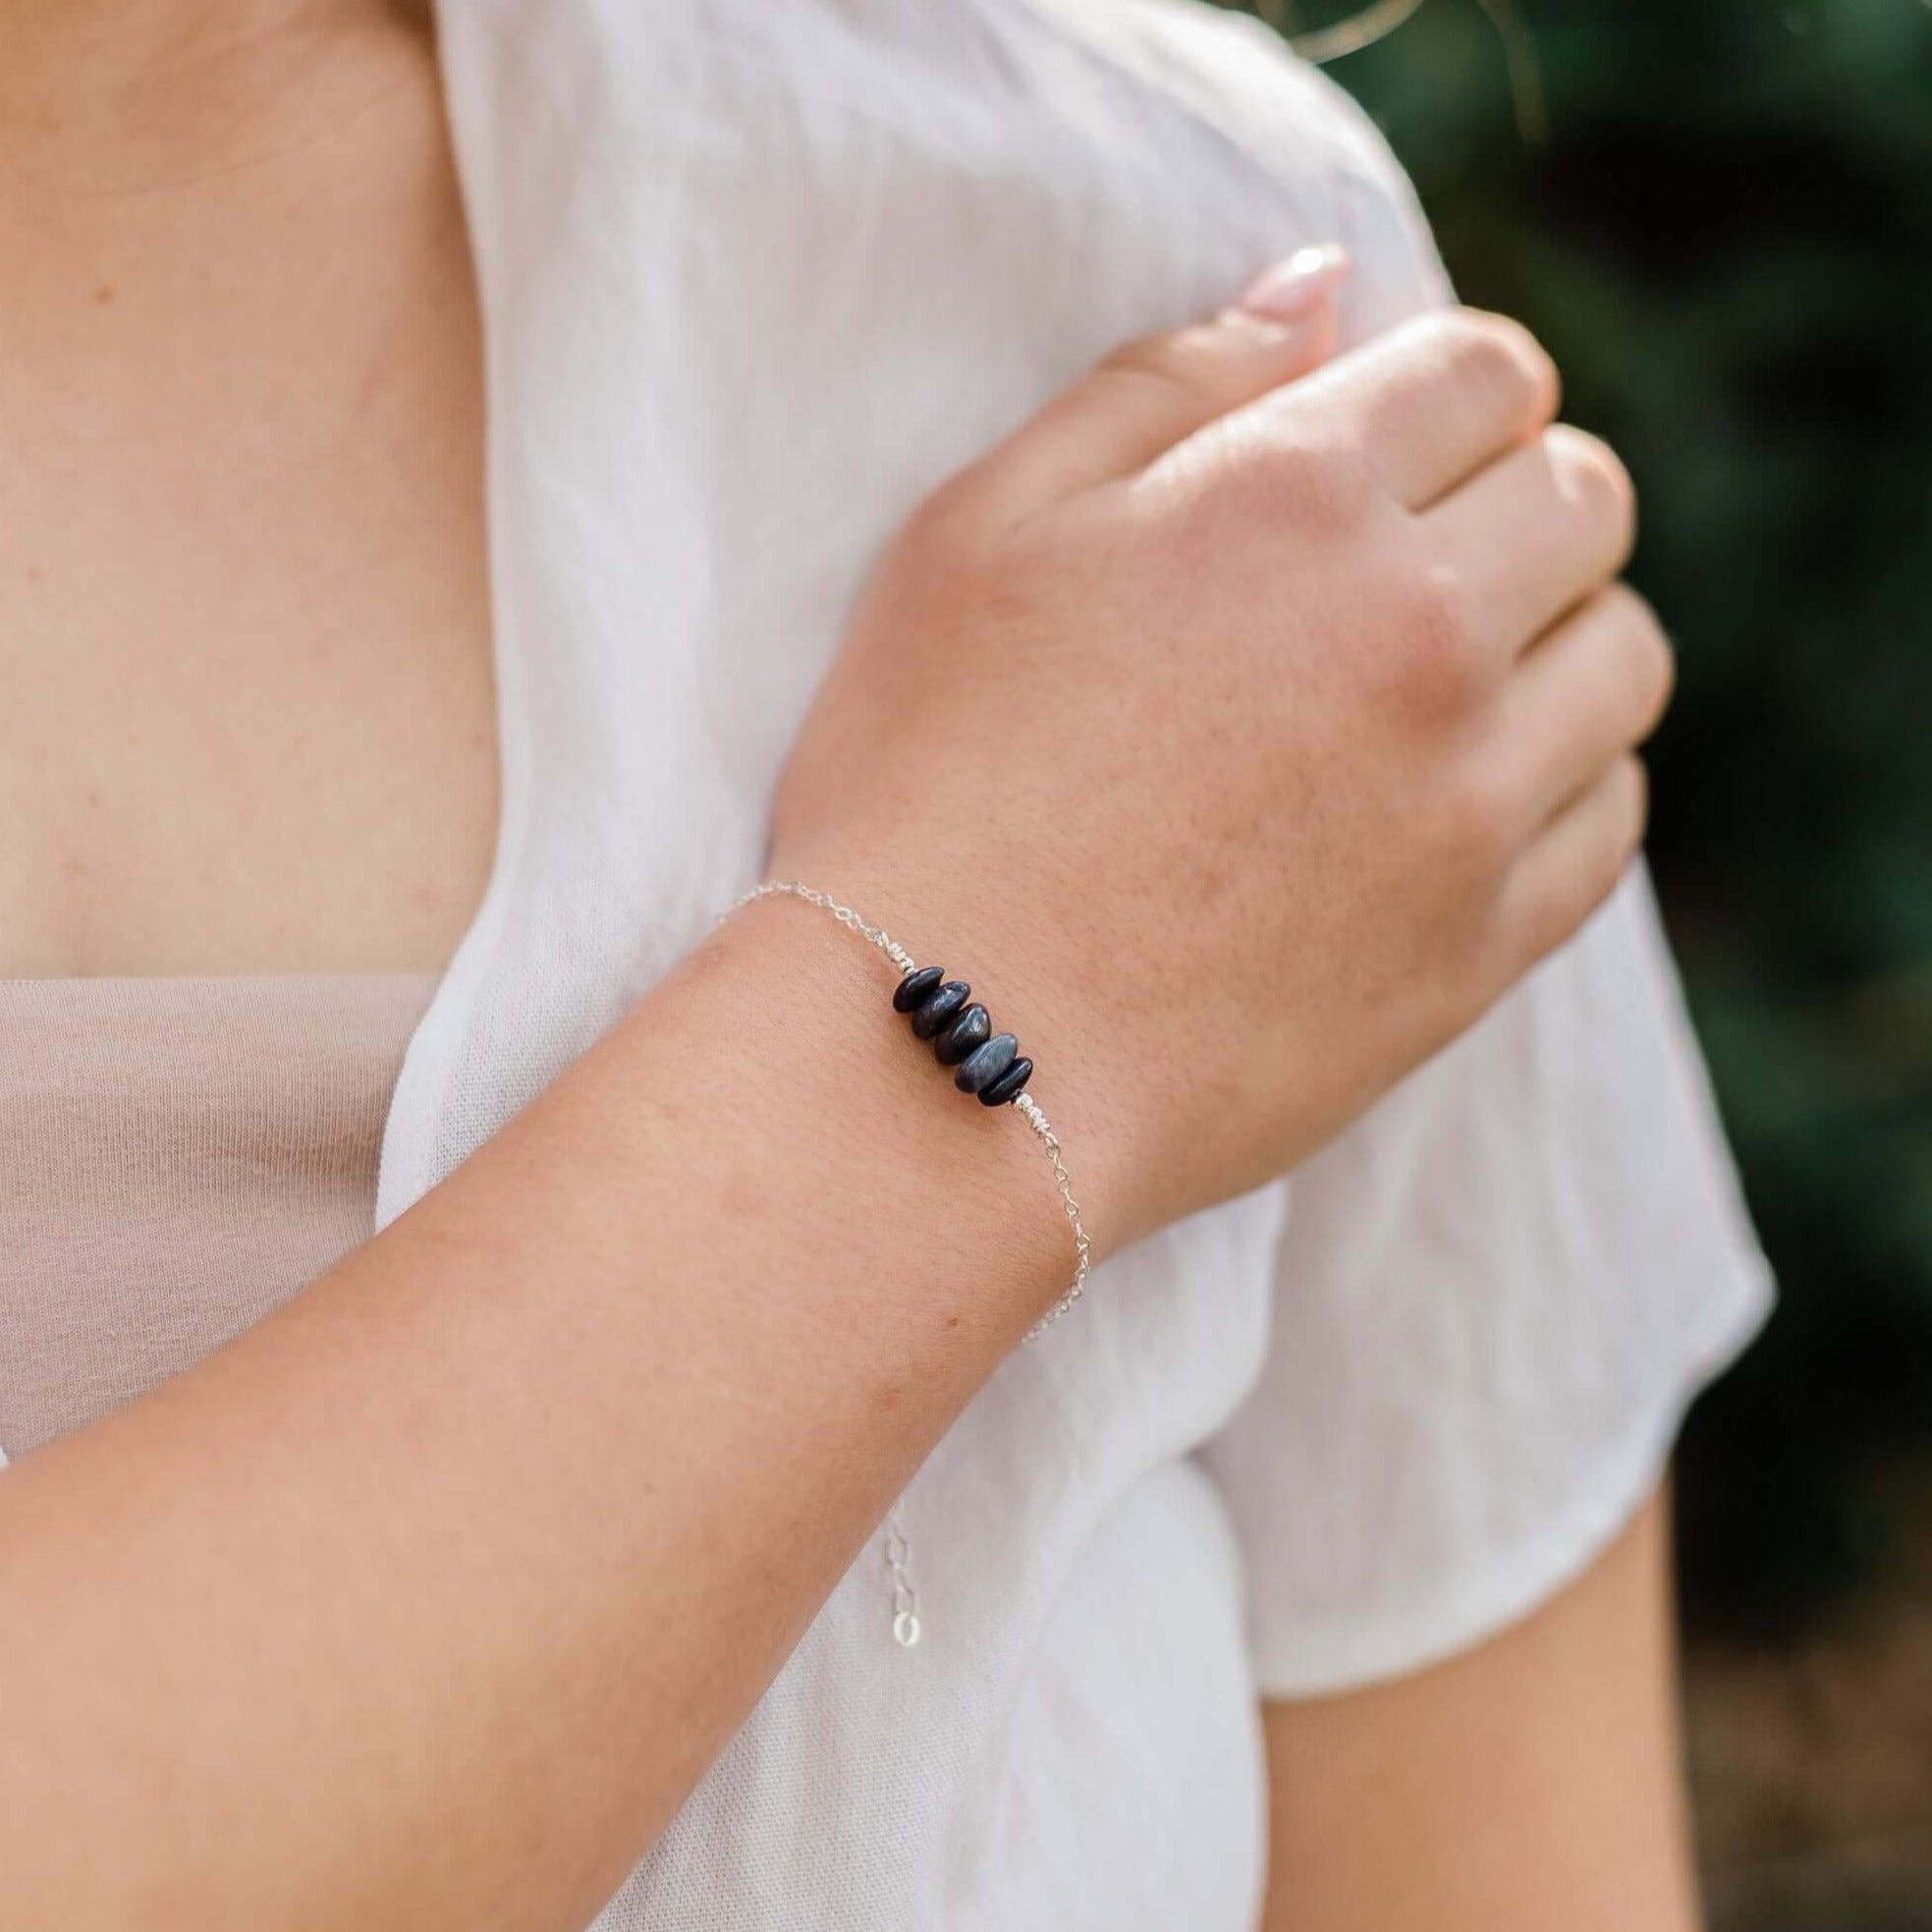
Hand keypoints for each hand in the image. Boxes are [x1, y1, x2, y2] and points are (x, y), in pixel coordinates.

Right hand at [770, 264, 1668, 1250]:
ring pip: (1625, 660)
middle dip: (1514, 499)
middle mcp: (1421, 634)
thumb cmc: (923, 782)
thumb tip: (1319, 290)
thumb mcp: (980, 532)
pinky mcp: (1477, 949)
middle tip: (1413, 559)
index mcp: (1296, 498)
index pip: (1485, 371)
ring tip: (1448, 684)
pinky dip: (1568, 785)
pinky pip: (1610, 824)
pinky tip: (1464, 802)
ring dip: (1559, 639)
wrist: (937, 1055)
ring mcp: (1468, 803)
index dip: (1444, 391)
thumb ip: (1159, 385)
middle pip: (1584, 502)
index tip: (1391, 444)